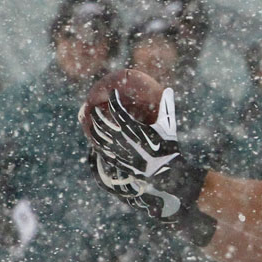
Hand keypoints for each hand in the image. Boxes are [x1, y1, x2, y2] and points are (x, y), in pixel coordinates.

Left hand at [84, 89, 205, 219]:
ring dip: (93, 128)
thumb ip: (167, 106)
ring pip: (97, 137)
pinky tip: (96, 140)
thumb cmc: (168, 147)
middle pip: (102, 123)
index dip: (113, 99)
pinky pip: (101, 151)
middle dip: (96, 113)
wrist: (165, 172)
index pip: (117, 110)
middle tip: (95, 108)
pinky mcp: (116, 161)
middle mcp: (122, 139)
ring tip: (92, 123)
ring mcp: (117, 151)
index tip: (112, 93)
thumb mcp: (168, 126)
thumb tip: (169, 89)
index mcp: (133, 128)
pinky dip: (96, 143)